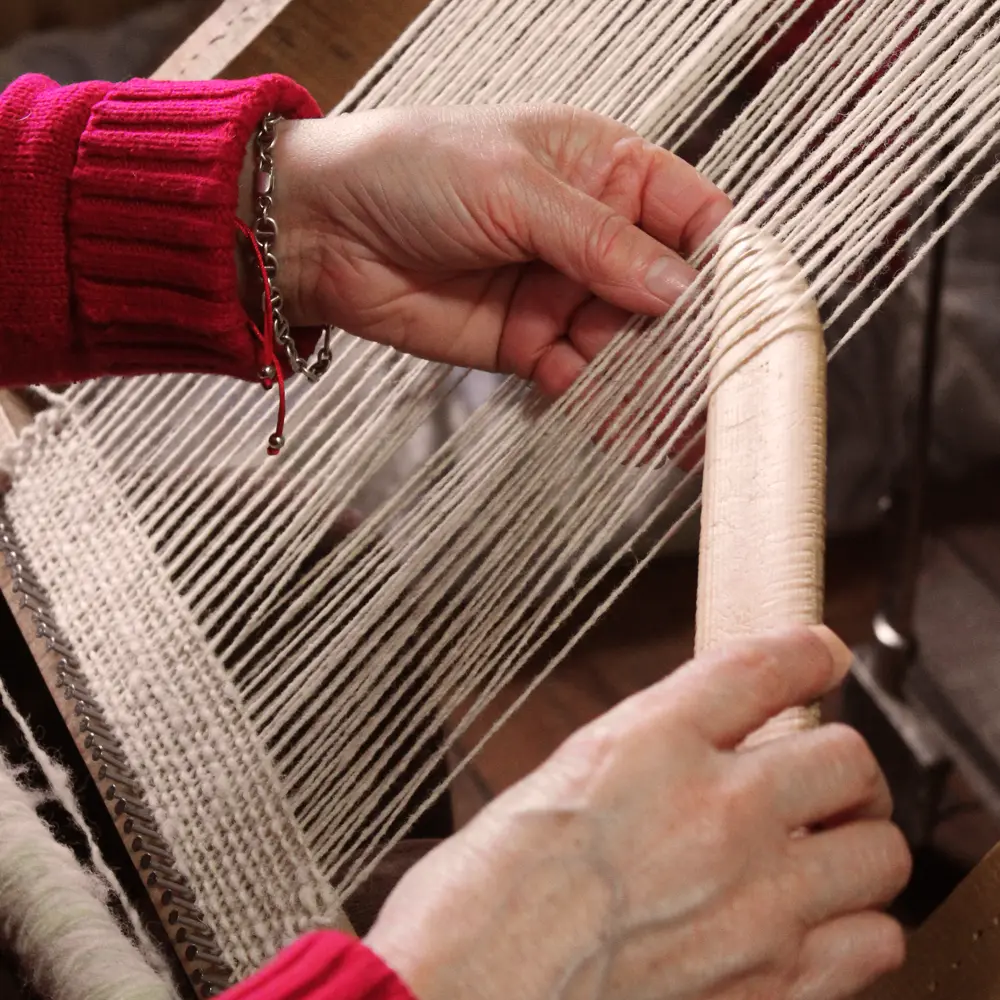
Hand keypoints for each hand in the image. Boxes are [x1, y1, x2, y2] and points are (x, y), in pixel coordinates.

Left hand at [269, 104, 730, 395]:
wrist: (323, 231)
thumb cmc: (410, 170)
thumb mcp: (512, 186)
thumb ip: (597, 240)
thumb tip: (678, 288)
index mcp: (603, 169)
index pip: (692, 214)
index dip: (725, 261)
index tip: (751, 311)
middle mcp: (593, 235)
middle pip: (668, 294)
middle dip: (692, 343)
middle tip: (719, 392)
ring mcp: (562, 293)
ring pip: (628, 346)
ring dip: (651, 385)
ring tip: (680, 428)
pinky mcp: (530, 344)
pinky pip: (581, 378)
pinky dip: (600, 403)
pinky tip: (624, 429)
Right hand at [365, 627, 910, 999]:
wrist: (469, 995)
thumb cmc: (489, 891)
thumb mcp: (562, 775)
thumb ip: (650, 748)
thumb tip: (712, 735)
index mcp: (650, 744)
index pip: (768, 667)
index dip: (807, 652)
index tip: (818, 656)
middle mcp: (714, 814)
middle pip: (849, 757)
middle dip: (839, 761)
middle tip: (817, 777)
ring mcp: (754, 904)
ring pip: (880, 851)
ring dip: (855, 842)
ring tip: (821, 851)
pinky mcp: (772, 985)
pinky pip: (875, 941)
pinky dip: (856, 926)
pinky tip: (812, 920)